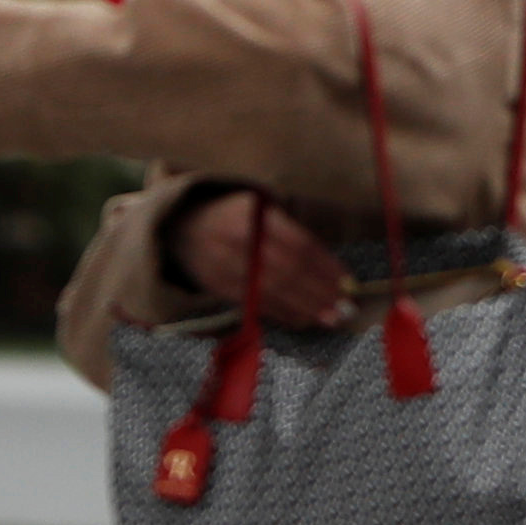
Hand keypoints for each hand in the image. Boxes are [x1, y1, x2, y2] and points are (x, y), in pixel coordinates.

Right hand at [169, 190, 347, 327]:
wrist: (177, 225)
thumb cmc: (229, 212)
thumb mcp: (256, 204)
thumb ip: (287, 227)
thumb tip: (329, 266)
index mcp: (250, 213)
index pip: (297, 243)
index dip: (325, 265)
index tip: (349, 280)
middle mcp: (235, 239)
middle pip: (288, 271)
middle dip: (320, 292)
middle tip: (347, 308)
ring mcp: (222, 265)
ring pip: (273, 291)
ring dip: (306, 307)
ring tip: (333, 318)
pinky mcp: (216, 285)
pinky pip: (255, 303)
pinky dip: (282, 314)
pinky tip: (303, 320)